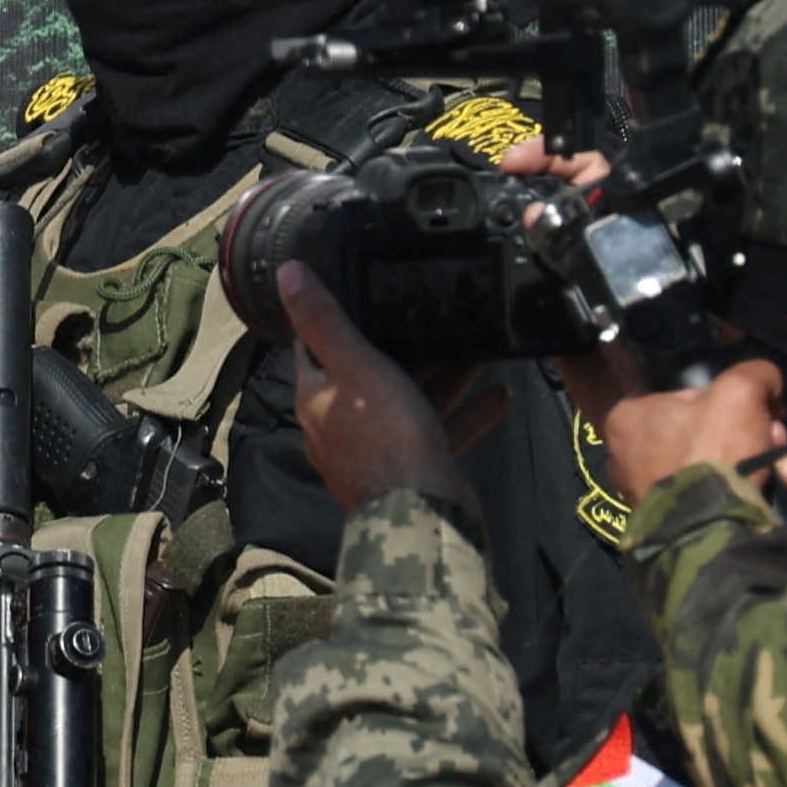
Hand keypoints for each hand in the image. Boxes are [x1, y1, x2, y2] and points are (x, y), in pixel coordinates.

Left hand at [278, 265, 489, 518]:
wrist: (423, 515)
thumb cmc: (383, 436)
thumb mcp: (354, 366)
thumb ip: (324, 320)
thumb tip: (286, 271)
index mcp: (316, 400)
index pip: (312, 349)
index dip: (331, 318)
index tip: (359, 289)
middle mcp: (339, 427)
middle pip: (369, 375)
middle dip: (404, 347)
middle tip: (434, 313)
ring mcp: (378, 452)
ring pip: (410, 403)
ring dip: (444, 377)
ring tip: (479, 348)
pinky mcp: (414, 470)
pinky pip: (440, 433)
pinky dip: (467, 413)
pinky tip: (501, 394)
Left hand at [579, 355, 786, 508]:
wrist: (708, 531)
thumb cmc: (712, 452)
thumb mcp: (740, 392)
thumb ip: (755, 374)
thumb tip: (766, 383)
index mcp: (626, 416)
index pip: (684, 393)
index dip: (727, 399)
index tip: (758, 412)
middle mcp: (623, 453)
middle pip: (702, 430)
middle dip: (746, 434)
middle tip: (773, 439)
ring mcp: (641, 491)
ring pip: (709, 462)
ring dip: (750, 462)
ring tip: (779, 468)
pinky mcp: (662, 520)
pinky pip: (705, 493)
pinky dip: (736, 490)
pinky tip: (765, 491)